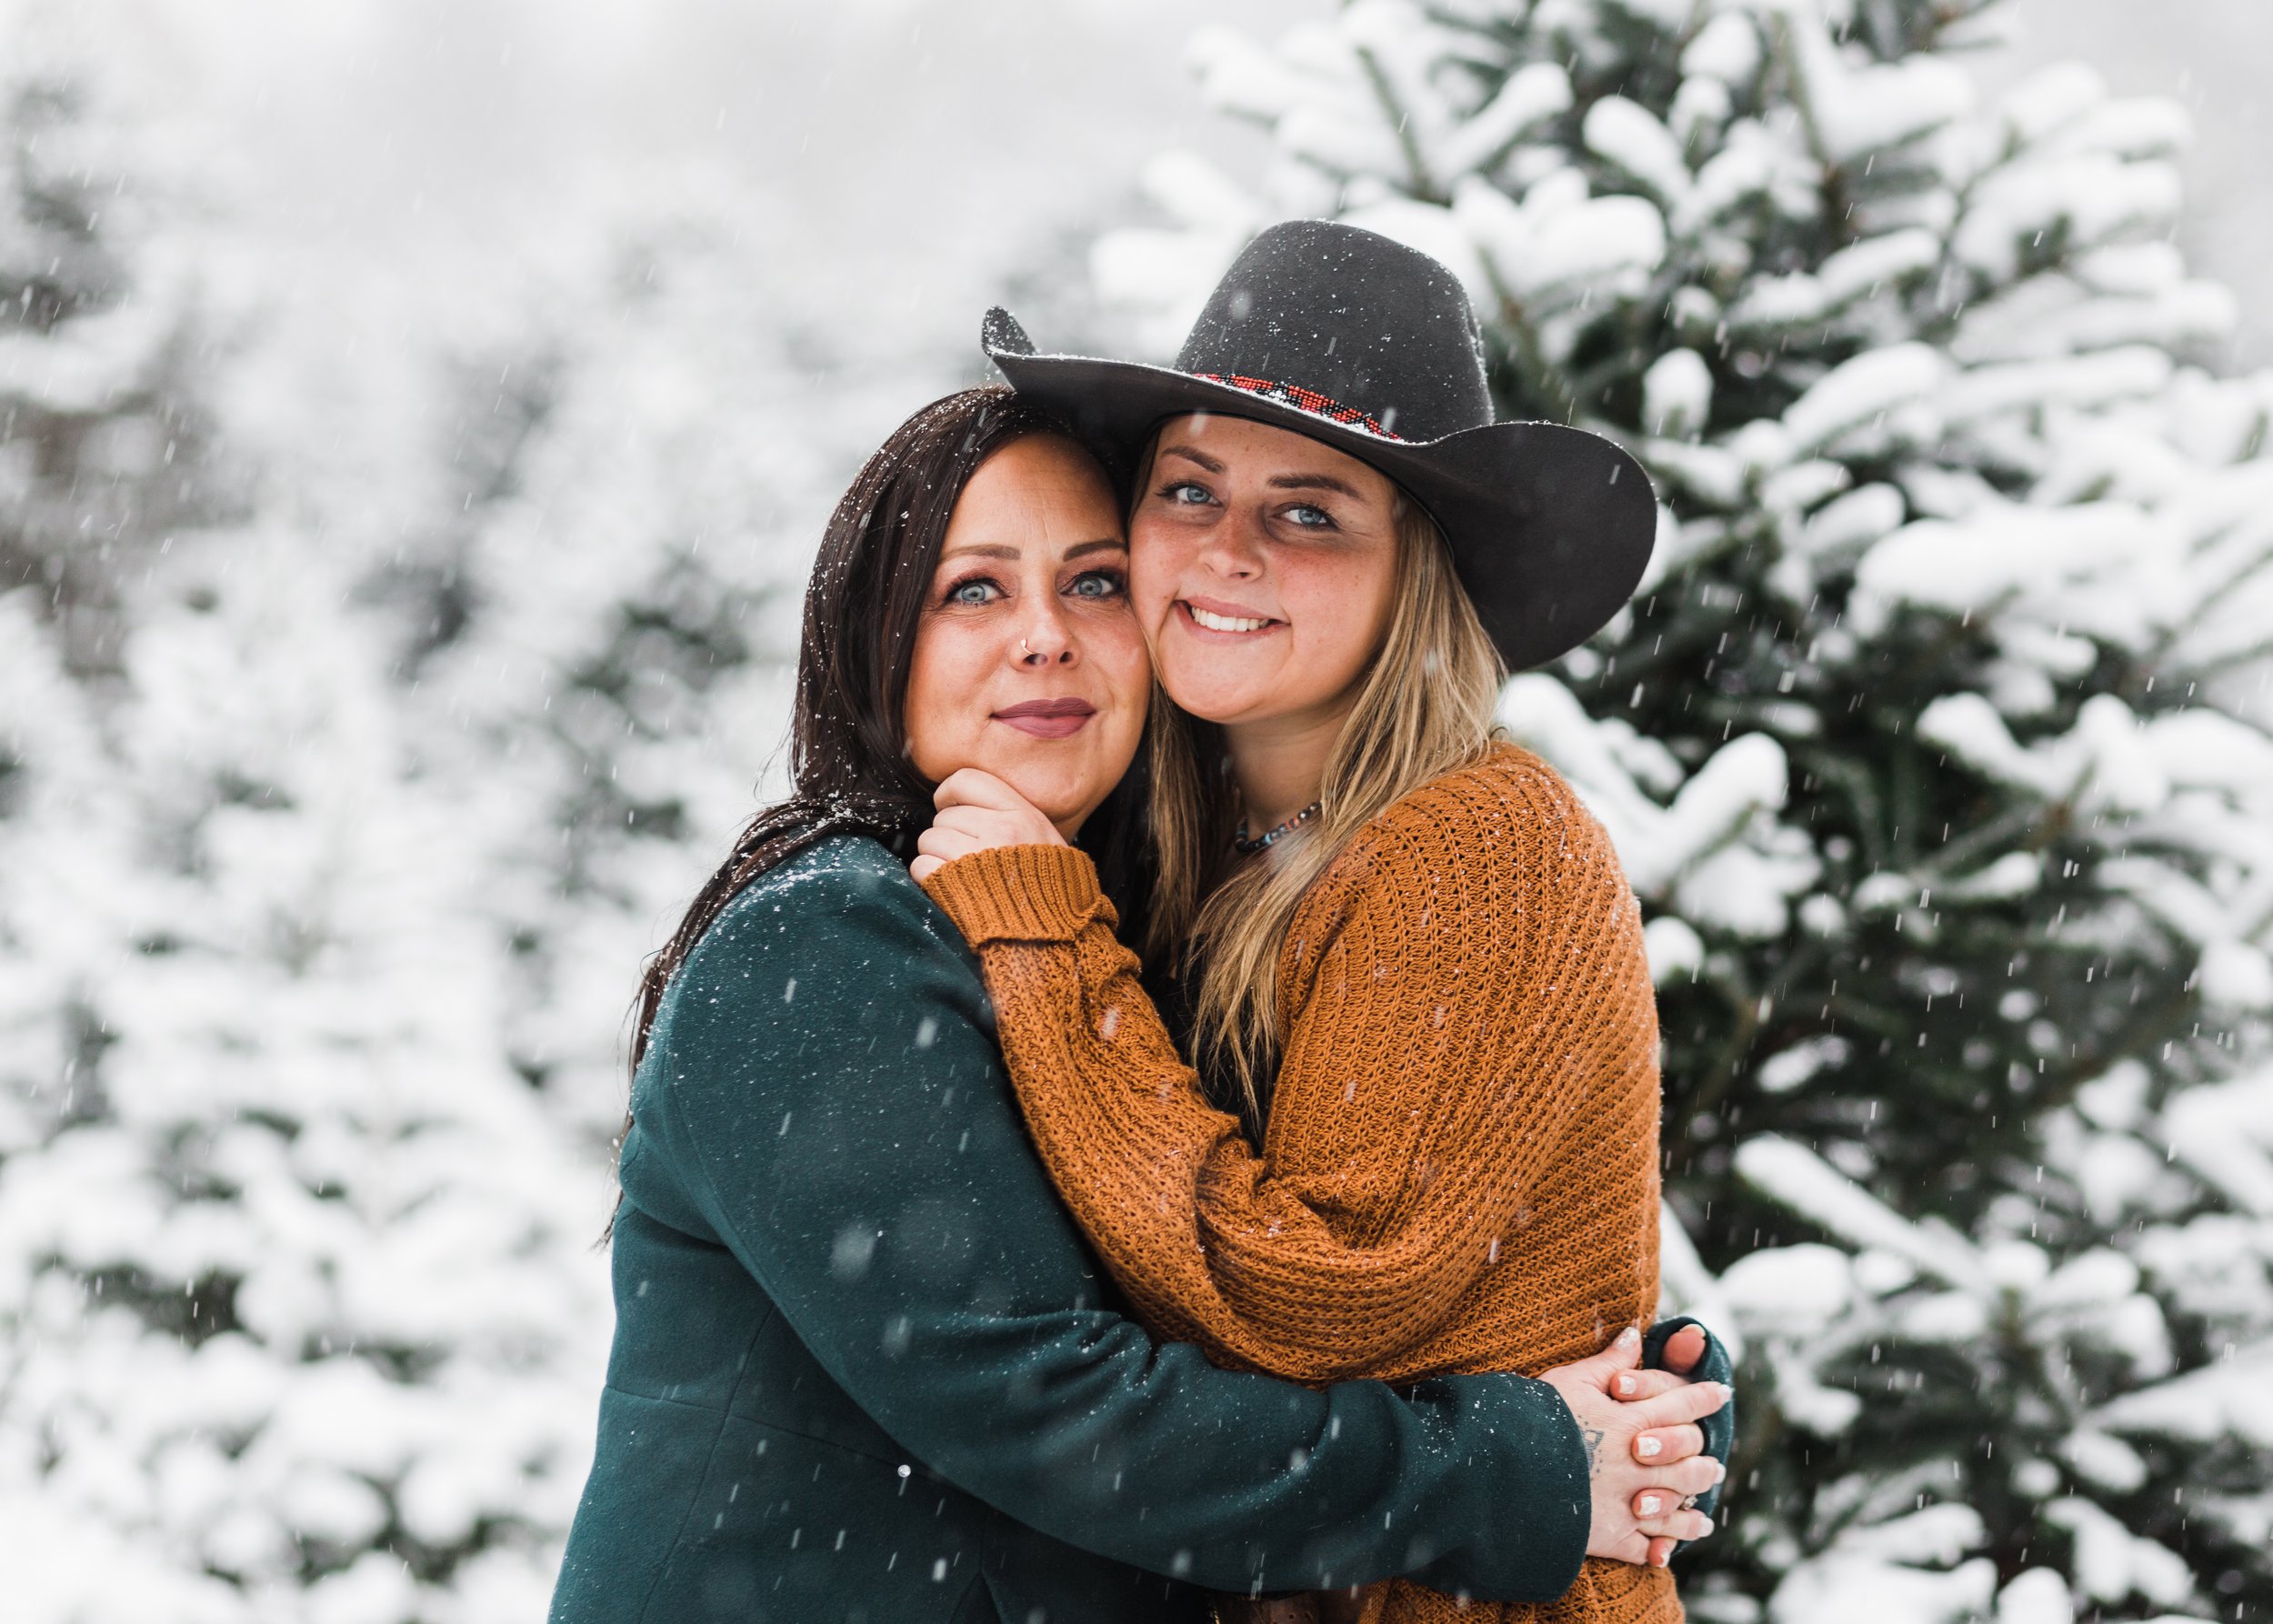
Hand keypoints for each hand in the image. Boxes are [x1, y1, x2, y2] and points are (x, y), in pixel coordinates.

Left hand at [909, 768, 1064, 883]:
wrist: (1054, 941)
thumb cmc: (1052, 894)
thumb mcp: (1048, 843)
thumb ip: (1016, 818)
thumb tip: (971, 805)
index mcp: (1023, 815)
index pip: (968, 780)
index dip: (950, 793)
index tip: (951, 807)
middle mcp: (1000, 831)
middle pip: (945, 816)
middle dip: (947, 834)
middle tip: (963, 856)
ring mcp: (975, 859)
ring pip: (929, 839)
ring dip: (936, 857)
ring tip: (958, 875)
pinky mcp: (953, 885)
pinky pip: (921, 866)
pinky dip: (928, 879)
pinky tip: (948, 890)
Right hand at [1538, 1326, 1727, 1566]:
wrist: (1510, 1468)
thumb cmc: (1538, 1418)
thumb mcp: (1572, 1380)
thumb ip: (1609, 1361)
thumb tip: (1635, 1333)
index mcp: (1632, 1421)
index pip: (1680, 1405)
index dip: (1703, 1397)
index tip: (1721, 1393)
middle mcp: (1640, 1462)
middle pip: (1689, 1459)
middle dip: (1705, 1460)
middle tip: (1716, 1463)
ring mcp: (1629, 1501)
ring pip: (1677, 1503)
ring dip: (1692, 1507)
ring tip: (1702, 1514)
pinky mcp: (1612, 1535)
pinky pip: (1648, 1546)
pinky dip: (1662, 1548)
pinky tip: (1668, 1549)